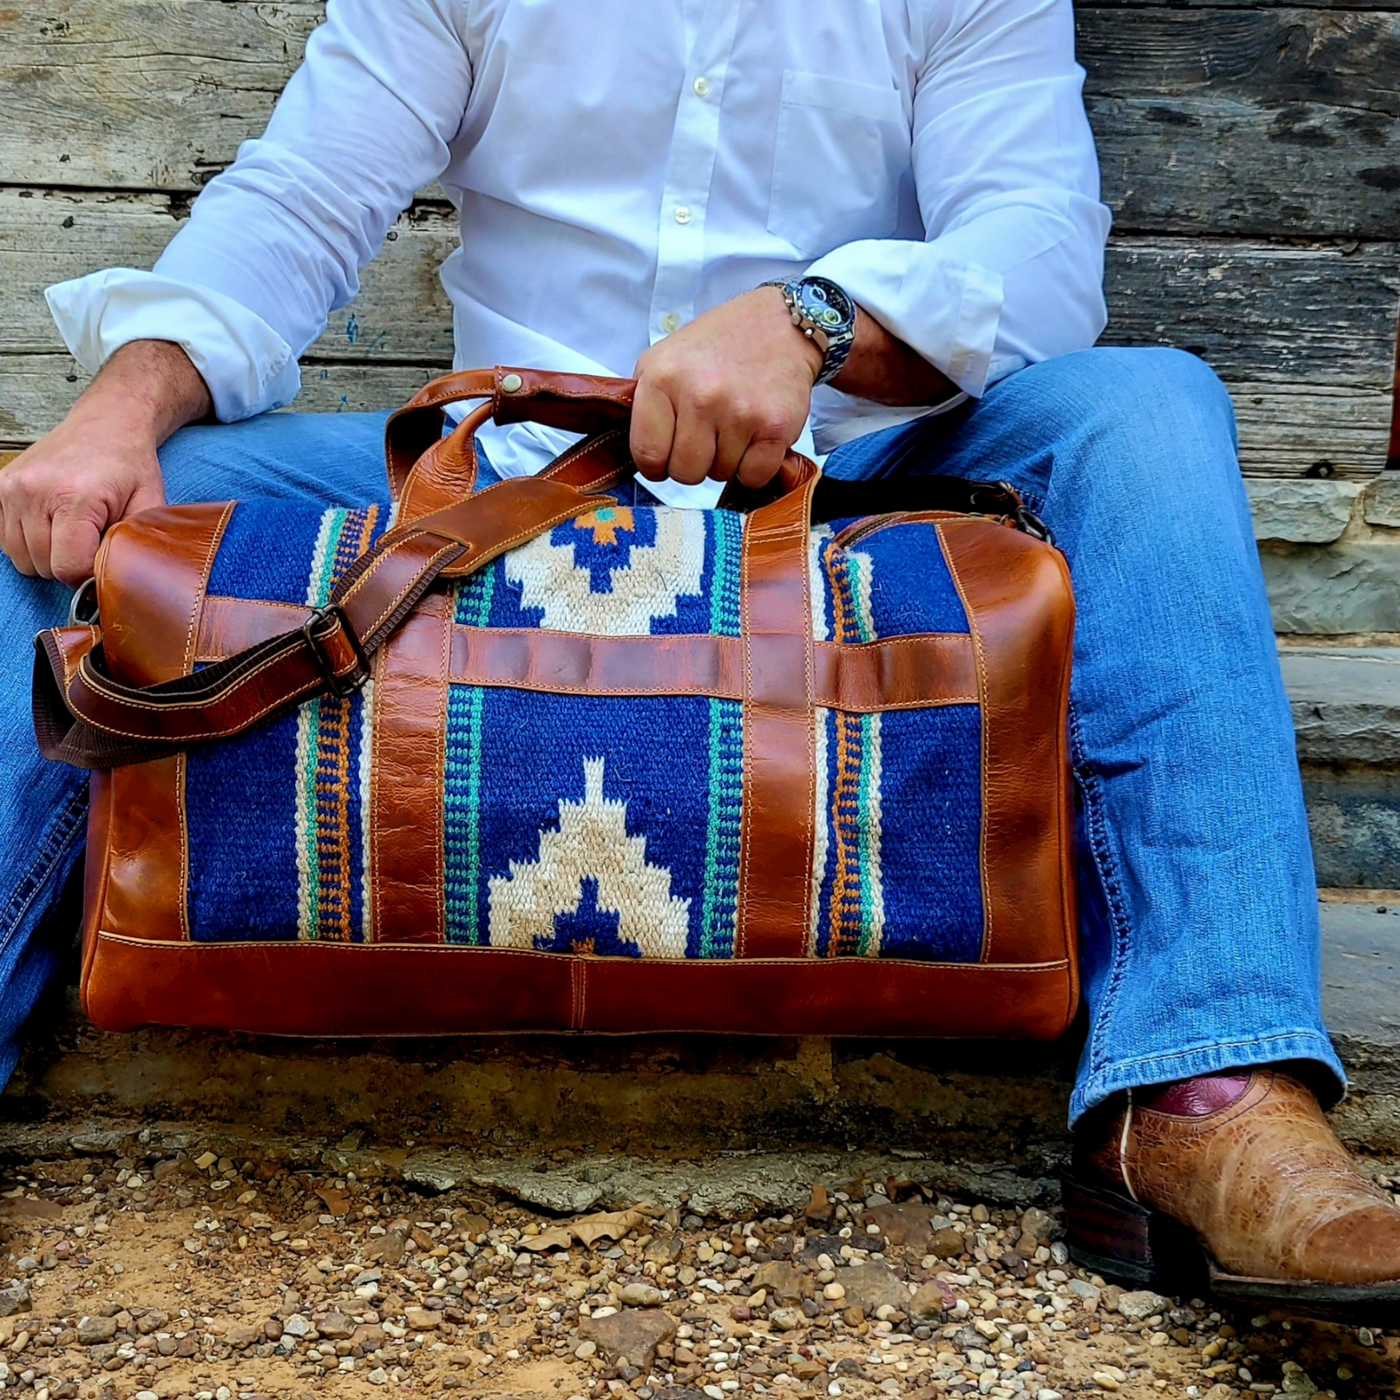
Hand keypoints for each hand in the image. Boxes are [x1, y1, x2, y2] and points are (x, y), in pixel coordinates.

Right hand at [0, 340, 209, 585]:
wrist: (106, 424)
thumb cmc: (129, 465)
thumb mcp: (149, 503)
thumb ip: (134, 544)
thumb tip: (122, 581)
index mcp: (76, 496)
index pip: (68, 567)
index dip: (89, 574)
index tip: (103, 559)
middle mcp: (36, 491)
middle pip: (43, 565)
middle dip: (70, 565)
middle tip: (91, 541)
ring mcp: (12, 488)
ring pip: (21, 557)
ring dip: (47, 556)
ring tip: (73, 533)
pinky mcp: (0, 486)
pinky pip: (5, 539)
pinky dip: (28, 542)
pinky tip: (52, 526)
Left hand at [629, 286, 822, 488]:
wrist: (781, 324)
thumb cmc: (720, 344)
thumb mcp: (666, 357)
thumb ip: (646, 401)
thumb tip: (636, 452)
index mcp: (663, 377)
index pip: (647, 454)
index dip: (656, 465)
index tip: (666, 458)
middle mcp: (700, 394)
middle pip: (684, 473)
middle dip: (694, 464)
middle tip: (706, 438)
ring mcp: (739, 412)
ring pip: (720, 475)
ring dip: (726, 460)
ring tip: (733, 426)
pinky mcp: (775, 427)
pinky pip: (753, 476)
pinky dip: (755, 467)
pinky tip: (755, 438)